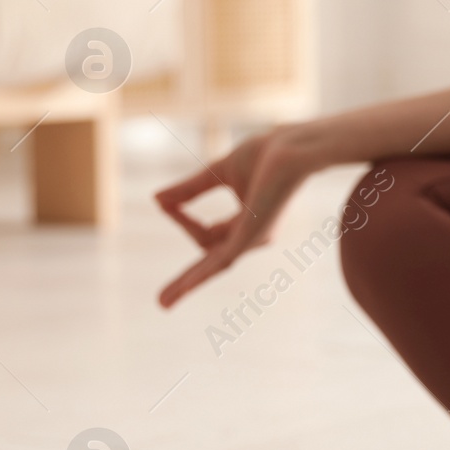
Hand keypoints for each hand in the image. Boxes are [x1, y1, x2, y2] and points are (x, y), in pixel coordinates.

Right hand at [155, 129, 309, 307]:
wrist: (292, 147)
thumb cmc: (266, 154)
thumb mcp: (218, 172)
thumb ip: (190, 189)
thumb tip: (156, 200)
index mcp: (248, 224)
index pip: (205, 233)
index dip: (181, 217)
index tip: (163, 202)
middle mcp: (253, 237)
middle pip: (208, 252)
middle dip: (186, 267)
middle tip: (162, 286)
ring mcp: (254, 239)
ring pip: (212, 264)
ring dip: (187, 283)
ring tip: (164, 303)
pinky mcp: (253, 236)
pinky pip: (221, 260)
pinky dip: (201, 274)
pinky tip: (184, 289)